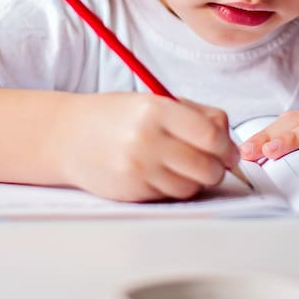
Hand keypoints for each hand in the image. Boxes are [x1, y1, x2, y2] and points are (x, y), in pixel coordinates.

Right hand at [53, 93, 241, 201]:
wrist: (68, 136)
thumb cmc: (115, 117)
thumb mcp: (153, 101)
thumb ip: (195, 115)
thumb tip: (230, 142)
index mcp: (156, 109)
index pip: (211, 134)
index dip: (227, 146)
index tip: (229, 150)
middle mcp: (147, 139)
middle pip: (206, 166)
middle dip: (217, 168)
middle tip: (214, 163)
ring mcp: (138, 168)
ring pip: (191, 186)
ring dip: (196, 180)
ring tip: (184, 167)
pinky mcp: (132, 190)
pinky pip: (170, 196)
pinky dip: (174, 188)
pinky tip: (162, 174)